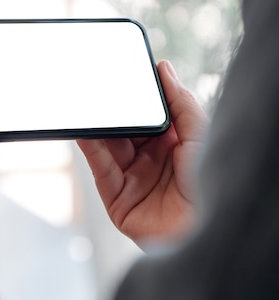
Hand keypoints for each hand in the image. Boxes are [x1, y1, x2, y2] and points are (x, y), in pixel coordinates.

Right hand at [77, 60, 207, 245]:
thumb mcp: (199, 134)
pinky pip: (101, 170)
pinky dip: (91, 150)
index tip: (123, 79)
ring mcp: (133, 181)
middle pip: (124, 132)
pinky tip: (84, 131)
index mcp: (173, 147)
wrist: (209, 231)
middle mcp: (151, 163)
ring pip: (108, 149)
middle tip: (99, 91)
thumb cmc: (214, 185)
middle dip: (112, 113)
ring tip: (87, 107)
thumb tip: (164, 69)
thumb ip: (179, 101)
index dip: (135, 101)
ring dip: (97, 128)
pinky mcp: (118, 200)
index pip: (147, 118)